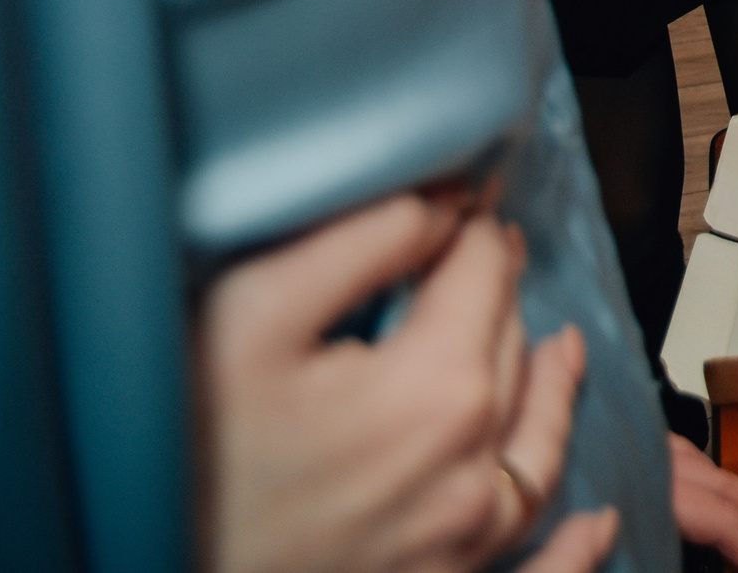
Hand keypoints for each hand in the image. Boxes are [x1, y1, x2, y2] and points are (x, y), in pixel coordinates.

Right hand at [198, 190, 604, 572]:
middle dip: (497, 296)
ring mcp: (461, 545)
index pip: (484, 276)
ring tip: (564, 351)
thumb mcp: (249, 317)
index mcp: (438, 391)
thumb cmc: (177, 457)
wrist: (137, 565)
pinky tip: (599, 527)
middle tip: (487, 255)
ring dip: (554, 393)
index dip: (472, 229)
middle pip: (508, 353)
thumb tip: (440, 205)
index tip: (463, 201)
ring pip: (536, 451)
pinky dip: (576, 550)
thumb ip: (359, 244)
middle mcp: (470, 471)